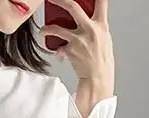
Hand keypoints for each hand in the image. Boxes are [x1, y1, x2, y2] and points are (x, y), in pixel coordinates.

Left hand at [41, 0, 114, 115]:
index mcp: (102, 25)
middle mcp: (90, 29)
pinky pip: (58, 48)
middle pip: (73, 6)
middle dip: (60, 0)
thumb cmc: (101, 61)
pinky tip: (60, 54)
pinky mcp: (70, 51)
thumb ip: (96, 27)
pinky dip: (58, 51)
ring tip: (43, 30)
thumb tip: (86, 19)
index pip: (102, 1)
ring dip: (47, 29)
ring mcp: (79, 40)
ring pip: (57, 28)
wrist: (98, 79)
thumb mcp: (104, 39)